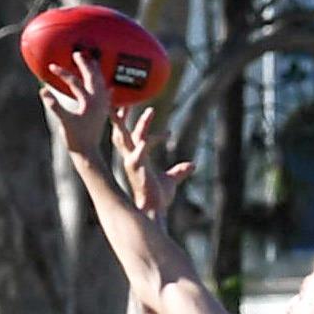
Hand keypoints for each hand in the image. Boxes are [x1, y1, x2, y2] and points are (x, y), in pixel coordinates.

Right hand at [40, 50, 112, 157]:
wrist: (88, 154)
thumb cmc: (76, 140)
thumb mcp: (64, 122)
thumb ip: (54, 106)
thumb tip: (43, 91)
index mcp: (89, 101)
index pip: (74, 82)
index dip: (62, 73)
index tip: (52, 66)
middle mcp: (99, 101)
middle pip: (93, 76)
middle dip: (86, 64)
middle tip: (78, 53)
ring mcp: (102, 106)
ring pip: (101, 83)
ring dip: (96, 72)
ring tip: (92, 63)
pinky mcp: (103, 112)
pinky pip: (106, 95)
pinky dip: (104, 87)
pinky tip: (108, 87)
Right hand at [113, 105, 192, 220]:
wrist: (153, 212)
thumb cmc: (158, 199)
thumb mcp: (171, 181)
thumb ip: (179, 171)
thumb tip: (192, 165)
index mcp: (136, 159)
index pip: (137, 138)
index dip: (150, 131)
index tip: (170, 133)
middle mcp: (131, 158)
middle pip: (121, 132)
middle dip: (121, 116)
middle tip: (125, 100)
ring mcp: (132, 162)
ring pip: (131, 137)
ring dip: (141, 124)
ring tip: (151, 111)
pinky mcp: (136, 168)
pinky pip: (139, 151)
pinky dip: (147, 143)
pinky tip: (160, 136)